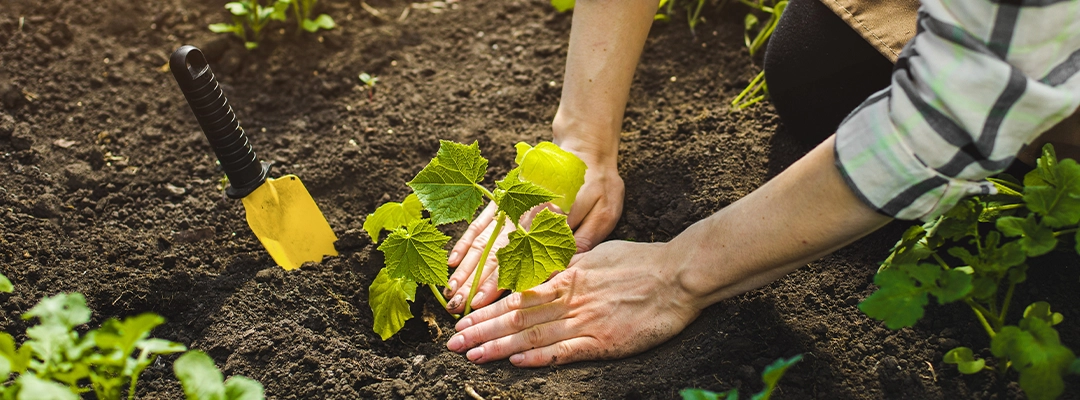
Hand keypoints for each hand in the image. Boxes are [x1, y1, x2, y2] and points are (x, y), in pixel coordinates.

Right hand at [443, 148, 624, 313]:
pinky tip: (454, 261)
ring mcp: (511, 206)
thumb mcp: (603, 210)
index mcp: (549, 219)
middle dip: (474, 281)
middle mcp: (524, 213)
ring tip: (450, 291)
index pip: (519, 256)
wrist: (584, 147)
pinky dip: (466, 241)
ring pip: (483, 239)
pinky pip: (481, 222)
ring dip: (466, 267)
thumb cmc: (599, 183)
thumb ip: (584, 239)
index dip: (499, 280)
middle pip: (494, 251)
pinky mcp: (505, 200)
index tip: (482, 302)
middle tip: (458, 306)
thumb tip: (562, 269)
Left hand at [445, 240, 700, 365]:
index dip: (486, 309)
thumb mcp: (596, 255)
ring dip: (499, 346)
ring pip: (534, 335)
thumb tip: (542, 272)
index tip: (462, 318)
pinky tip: (516, 363)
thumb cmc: (641, 262)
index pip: (517, 296)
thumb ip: (567, 266)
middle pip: (516, 317)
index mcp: (567, 277)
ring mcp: (586, 321)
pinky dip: (540, 357)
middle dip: (481, 329)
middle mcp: (570, 298)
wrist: (678, 275)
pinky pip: (566, 351)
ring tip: (472, 355)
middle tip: (452, 342)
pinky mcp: (605, 341)